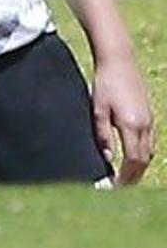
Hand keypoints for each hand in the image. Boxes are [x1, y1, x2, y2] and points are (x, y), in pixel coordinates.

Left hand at [93, 54, 155, 184]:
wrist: (119, 60)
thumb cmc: (105, 82)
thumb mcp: (98, 108)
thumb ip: (103, 135)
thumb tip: (108, 158)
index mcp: (131, 125)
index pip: (133, 161)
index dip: (125, 176)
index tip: (115, 185)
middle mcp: (144, 125)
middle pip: (143, 160)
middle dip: (133, 176)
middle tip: (120, 187)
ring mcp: (149, 120)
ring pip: (149, 153)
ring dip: (139, 167)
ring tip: (126, 176)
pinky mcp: (149, 115)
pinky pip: (150, 142)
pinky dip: (143, 154)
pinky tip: (133, 157)